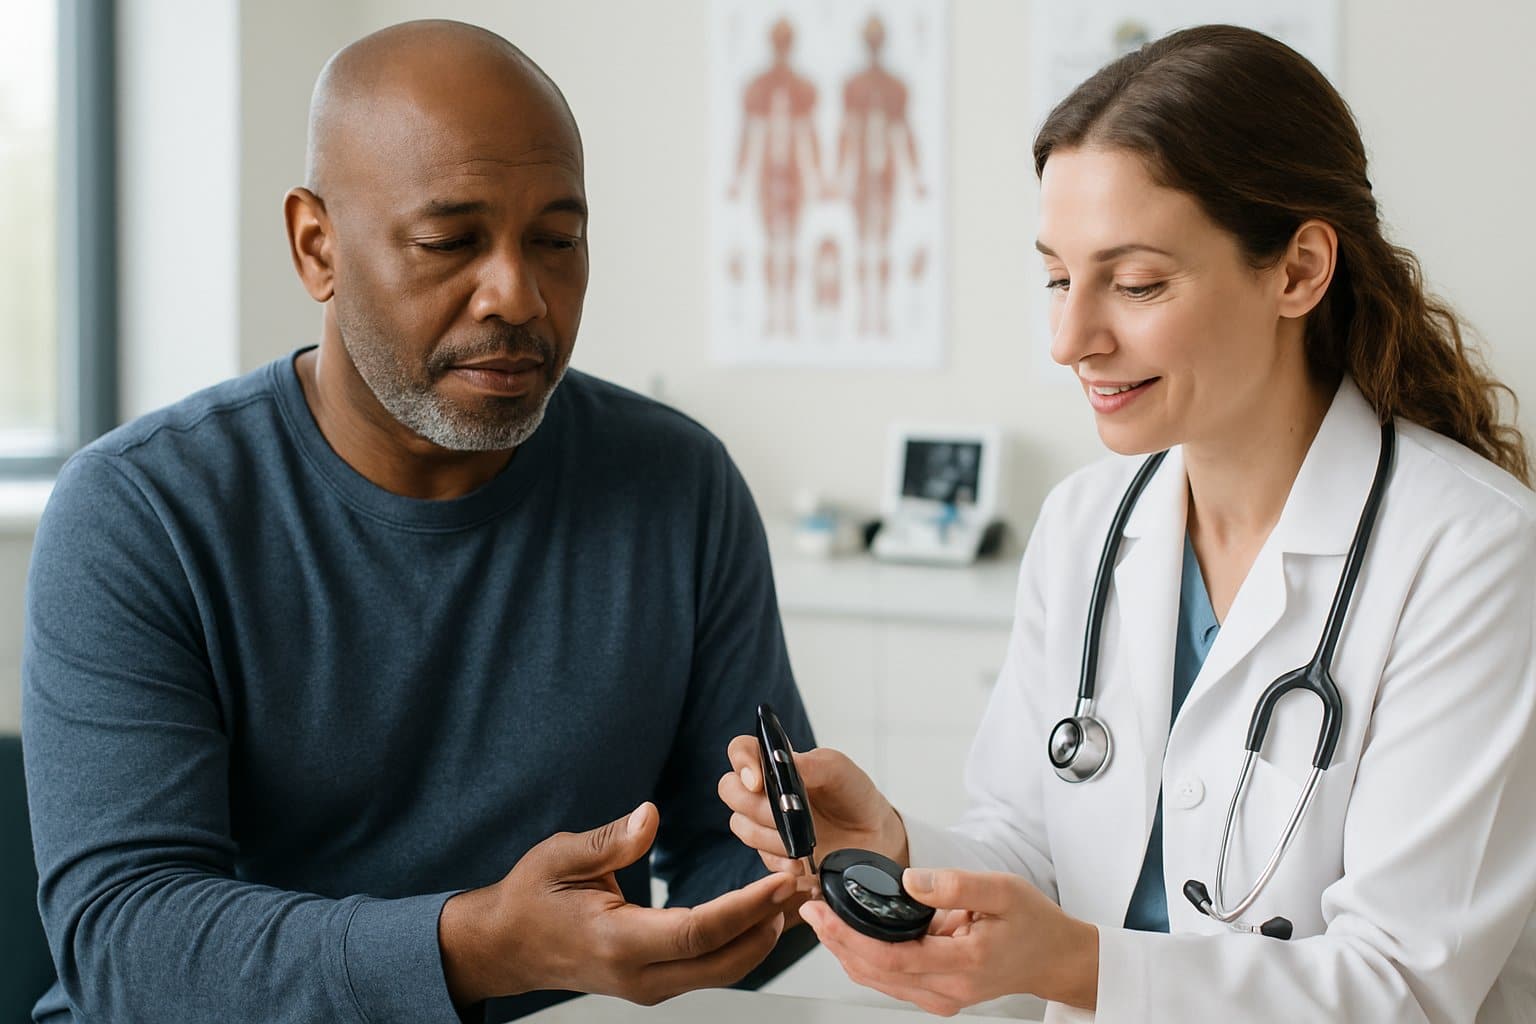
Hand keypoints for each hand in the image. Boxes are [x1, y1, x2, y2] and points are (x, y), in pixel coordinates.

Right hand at [438, 802, 796, 1006]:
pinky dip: (740, 942)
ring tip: (790, 892)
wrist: (507, 944)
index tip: (780, 881)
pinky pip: (708, 968)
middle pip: (724, 962)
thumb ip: (611, 840)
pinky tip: (760, 911)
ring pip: (722, 971)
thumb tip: (651, 816)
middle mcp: (638, 975)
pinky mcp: (653, 982)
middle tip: (801, 882)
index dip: (745, 908)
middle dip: (769, 925)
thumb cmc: (531, 896)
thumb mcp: (561, 856)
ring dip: (760, 936)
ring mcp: (647, 985)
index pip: (698, 932)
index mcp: (618, 943)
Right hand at [718, 736, 907, 875]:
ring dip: (770, 836)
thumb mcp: (839, 770)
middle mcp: (764, 790)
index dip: (742, 762)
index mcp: (777, 763)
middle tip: (785, 815)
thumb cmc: (853, 794)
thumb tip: (782, 760)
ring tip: (802, 843)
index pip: (741, 750)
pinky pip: (759, 856)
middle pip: (730, 789)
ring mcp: (765, 823)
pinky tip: (800, 863)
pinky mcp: (772, 853)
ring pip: (741, 825)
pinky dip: (779, 860)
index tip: (758, 781)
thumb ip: (810, 763)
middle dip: (755, 805)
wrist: (874, 836)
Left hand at [798, 868, 1098, 1014]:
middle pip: (875, 973)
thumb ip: (955, 884)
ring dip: (845, 951)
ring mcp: (941, 997)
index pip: (891, 957)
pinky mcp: (937, 994)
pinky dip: (865, 958)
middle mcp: (947, 990)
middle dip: (836, 942)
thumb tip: (910, 881)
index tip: (823, 912)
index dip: (849, 936)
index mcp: (963, 964)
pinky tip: (849, 935)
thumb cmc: (1033, 923)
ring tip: (822, 918)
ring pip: (878, 980)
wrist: (1054, 958)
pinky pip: (891, 980)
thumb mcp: (1003, 890)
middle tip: (811, 908)